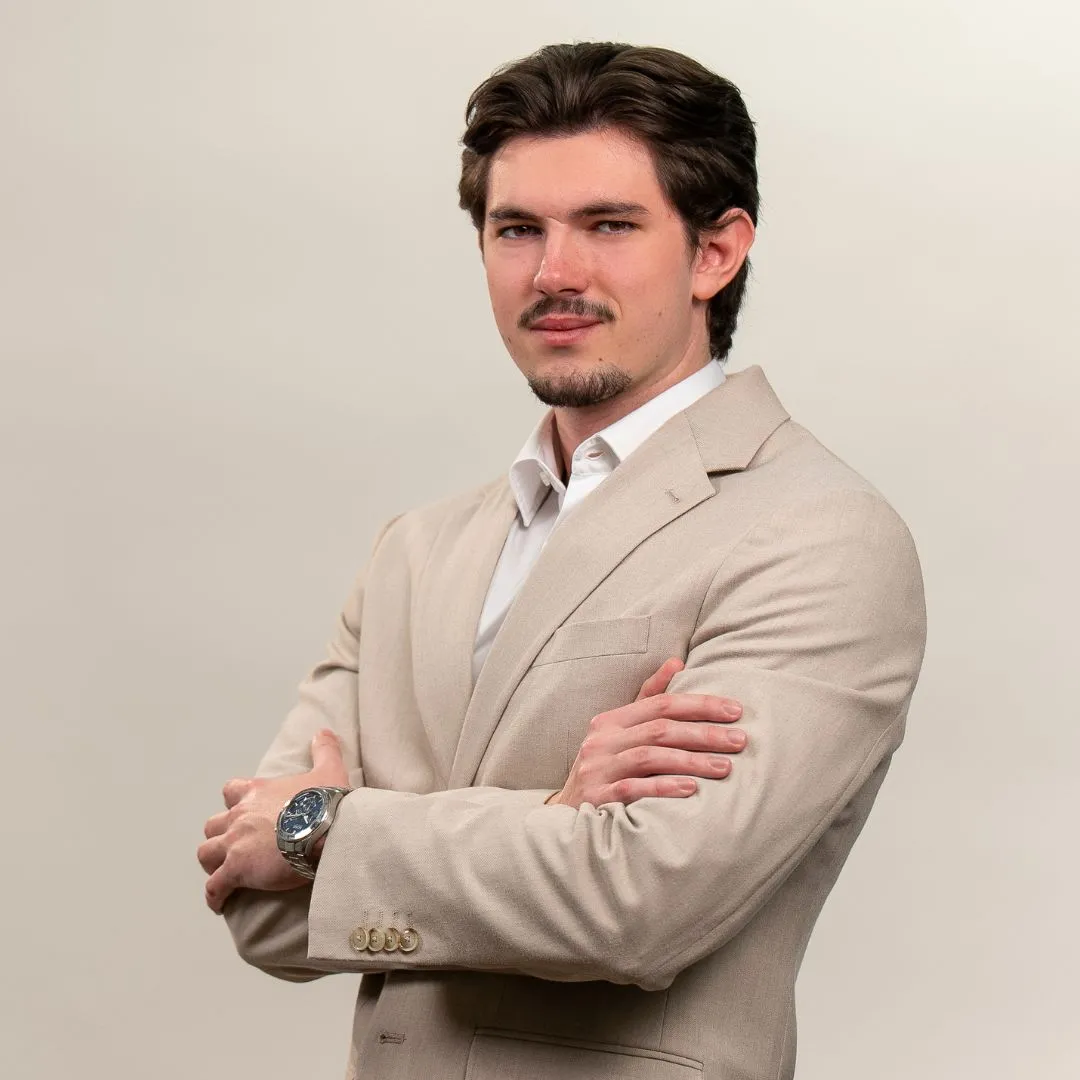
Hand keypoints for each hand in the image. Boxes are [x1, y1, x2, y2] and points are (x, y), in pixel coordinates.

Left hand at [198, 728, 349, 913]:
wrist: (324, 830)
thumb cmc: (325, 802)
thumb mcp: (329, 770)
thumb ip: (324, 750)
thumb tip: (323, 732)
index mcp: (257, 792)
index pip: (231, 791)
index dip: (235, 801)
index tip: (244, 811)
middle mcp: (239, 816)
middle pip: (213, 825)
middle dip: (220, 836)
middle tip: (236, 848)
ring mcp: (234, 844)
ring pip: (206, 853)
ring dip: (213, 863)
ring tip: (224, 875)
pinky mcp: (236, 870)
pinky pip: (214, 887)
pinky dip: (215, 896)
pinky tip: (221, 905)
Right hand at [548, 657, 746, 807]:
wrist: (566, 815)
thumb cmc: (605, 769)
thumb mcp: (620, 732)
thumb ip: (648, 698)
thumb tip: (677, 662)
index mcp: (610, 721)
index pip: (660, 703)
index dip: (699, 704)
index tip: (735, 710)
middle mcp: (601, 741)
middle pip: (659, 729)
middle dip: (704, 733)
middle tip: (740, 740)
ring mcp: (597, 769)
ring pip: (649, 757)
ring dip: (691, 761)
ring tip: (725, 767)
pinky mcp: (596, 798)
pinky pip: (633, 789)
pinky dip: (663, 787)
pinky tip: (690, 790)